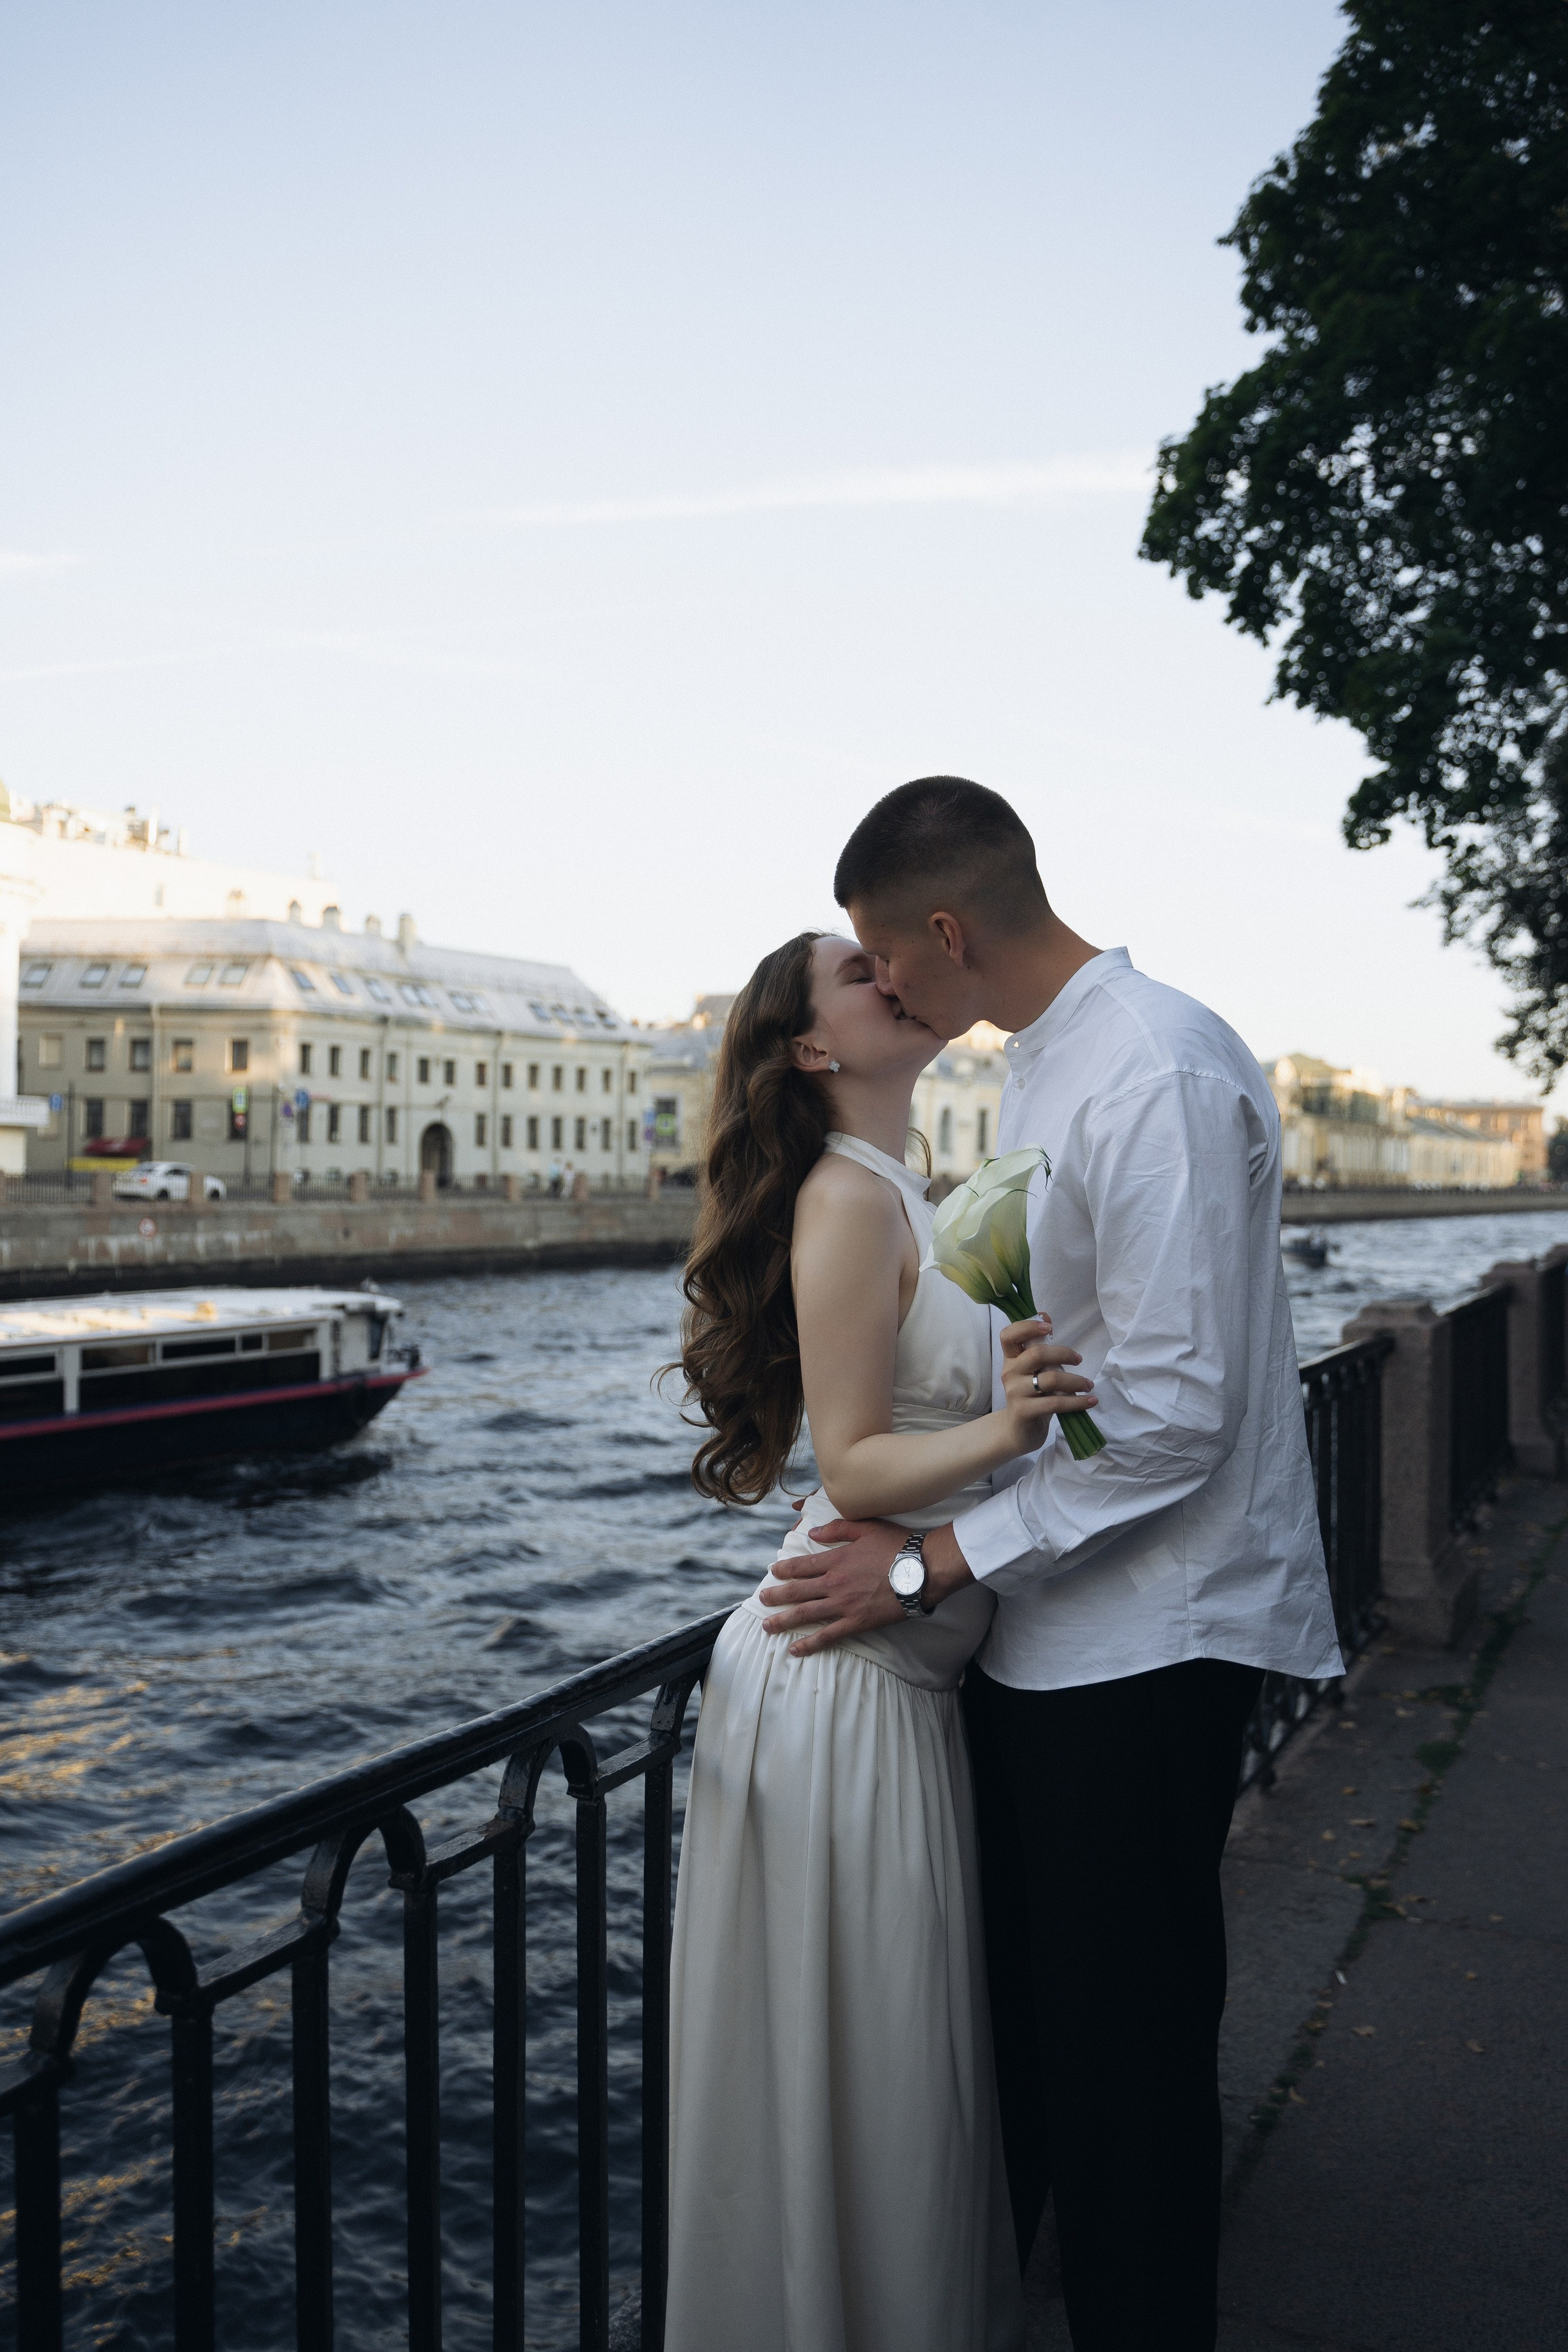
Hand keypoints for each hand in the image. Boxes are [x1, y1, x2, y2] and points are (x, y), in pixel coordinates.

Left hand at [759, 1517, 907, 1655]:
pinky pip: (828, 1636)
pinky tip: (795, 1649)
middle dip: (776, 1596)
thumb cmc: (897, 1545)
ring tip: (767, 1626)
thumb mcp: (866, 1528)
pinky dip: (809, 1644)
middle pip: (797, 1591)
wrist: (922, 1570)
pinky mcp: (857, 1622)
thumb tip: (813, 1533)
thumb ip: (837, 1530)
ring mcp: (844, 1605)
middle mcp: (835, 1583)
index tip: (773, 1571)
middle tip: (761, 1599)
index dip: (784, 1569)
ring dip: (783, 1620)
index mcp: (836, 1560)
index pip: (802, 1566)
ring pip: (806, 1614)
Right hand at [998, 1317, 1098, 1454]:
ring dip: (1076, 1381)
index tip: (1049, 1327)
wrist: (1018, 1431)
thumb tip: (1044, 1314)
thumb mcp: (1033, 1370)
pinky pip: (1055, 1403)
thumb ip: (1039, 1346)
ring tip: (1089, 1385)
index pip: (1009, 1335)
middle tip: (1079, 1360)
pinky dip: (1077, 1402)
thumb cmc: (1031, 1396)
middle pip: (1036, 1354)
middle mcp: (1009, 1373)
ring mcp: (1015, 1393)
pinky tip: (1090, 1401)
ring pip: (1050, 1379)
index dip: (1027, 1327)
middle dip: (1063, 1353)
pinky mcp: (1024, 1411)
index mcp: (1011, 1359)